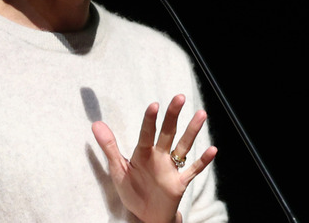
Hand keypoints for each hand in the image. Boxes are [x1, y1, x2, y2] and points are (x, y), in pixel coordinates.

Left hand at [91, 94, 217, 222]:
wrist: (146, 215)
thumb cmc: (132, 190)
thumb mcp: (117, 170)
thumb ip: (109, 147)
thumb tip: (95, 124)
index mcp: (143, 153)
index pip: (146, 134)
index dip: (150, 121)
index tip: (154, 105)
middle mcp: (159, 157)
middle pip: (167, 133)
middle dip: (173, 116)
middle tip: (179, 97)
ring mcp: (171, 169)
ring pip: (183, 146)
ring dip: (192, 132)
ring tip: (201, 115)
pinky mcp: (179, 183)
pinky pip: (193, 171)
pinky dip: (202, 162)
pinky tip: (212, 150)